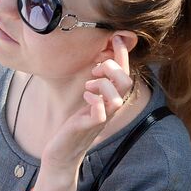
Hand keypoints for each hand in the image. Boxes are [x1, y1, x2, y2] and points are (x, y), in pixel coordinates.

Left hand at [41, 35, 134, 170]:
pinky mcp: (89, 127)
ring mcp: (101, 118)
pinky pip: (99, 112)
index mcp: (111, 99)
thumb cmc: (75, 126)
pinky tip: (85, 98)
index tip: (117, 37)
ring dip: (103, 84)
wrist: (63, 153)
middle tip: (96, 69)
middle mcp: (110, 108)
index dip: (123, 54)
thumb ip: (97, 84)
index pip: (124, 73)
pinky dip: (94, 101)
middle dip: (112, 68)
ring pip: (117, 97)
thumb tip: (99, 60)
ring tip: (89, 85)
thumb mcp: (89, 100)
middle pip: (126, 82)